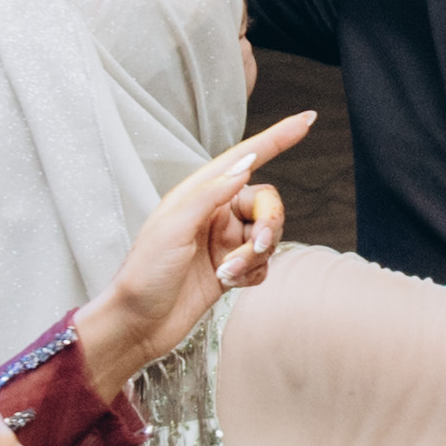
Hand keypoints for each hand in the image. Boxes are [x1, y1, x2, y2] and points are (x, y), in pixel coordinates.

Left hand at [75, 114, 318, 395]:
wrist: (138, 325)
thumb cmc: (145, 274)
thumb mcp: (172, 229)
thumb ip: (210, 195)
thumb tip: (244, 166)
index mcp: (198, 194)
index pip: (245, 158)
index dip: (277, 138)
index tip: (308, 119)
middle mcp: (214, 213)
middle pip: (266, 203)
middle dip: (269, 224)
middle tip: (257, 246)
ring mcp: (224, 242)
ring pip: (268, 236)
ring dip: (256, 255)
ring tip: (228, 273)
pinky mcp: (231, 270)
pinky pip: (263, 264)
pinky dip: (254, 274)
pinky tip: (230, 285)